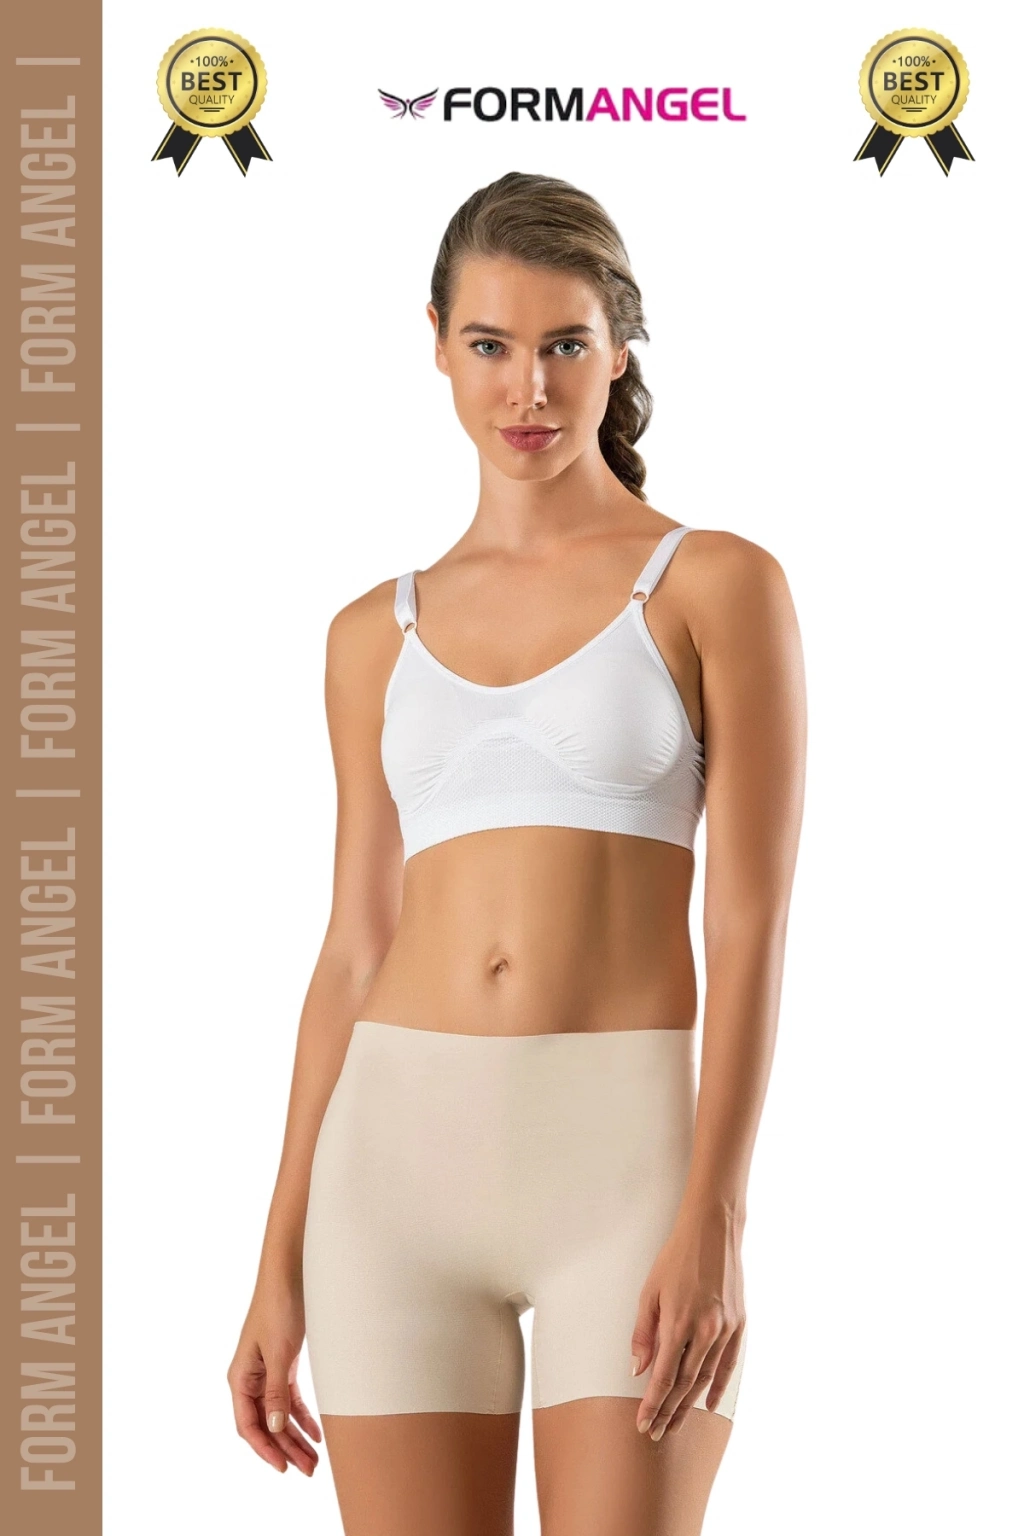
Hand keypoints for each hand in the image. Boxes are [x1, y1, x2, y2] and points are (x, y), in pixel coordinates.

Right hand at [227, 1281, 321, 1474]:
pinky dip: (302, 1415)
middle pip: (266, 1424)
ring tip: (315, 1458)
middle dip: (286, 1448)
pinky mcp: (283, 1363)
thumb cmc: (279, 1306)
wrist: (290, 1272)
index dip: (265, 1449)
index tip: (284, 1467)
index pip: (248, 1425)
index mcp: (240, 1378)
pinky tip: (317, 1431)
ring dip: (296, 1436)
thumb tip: (273, 1427)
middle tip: (309, 1469)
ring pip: (279, 1414)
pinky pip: (289, 1398)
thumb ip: (276, 1391)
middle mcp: (250, 1378)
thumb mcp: (280, 1353)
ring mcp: (267, 1371)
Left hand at [630, 1211, 744, 1439]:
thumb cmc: (676, 1258)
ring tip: (676, 1423)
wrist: (713, 1231)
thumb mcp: (650, 1291)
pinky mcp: (739, 1324)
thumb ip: (644, 1333)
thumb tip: (638, 1368)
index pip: (663, 1375)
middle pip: (684, 1383)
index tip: (643, 1423)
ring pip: (705, 1378)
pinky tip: (709, 1403)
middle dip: (668, 1410)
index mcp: (678, 1321)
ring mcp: (725, 1329)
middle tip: (656, 1432)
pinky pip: (729, 1364)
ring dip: (689, 1404)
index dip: (652, 1403)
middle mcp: (705, 1330)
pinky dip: (719, 1386)